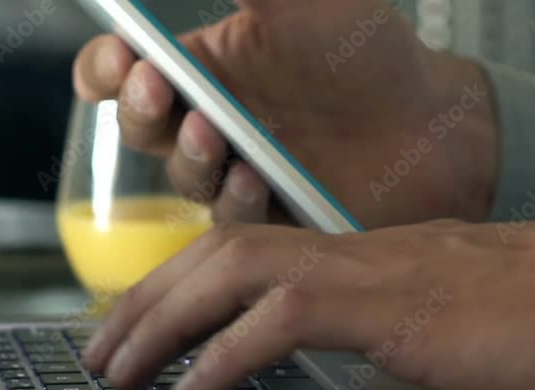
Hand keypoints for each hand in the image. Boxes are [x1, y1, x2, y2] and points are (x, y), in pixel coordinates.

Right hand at [73, 0, 498, 227]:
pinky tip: (255, 175)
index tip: (122, 54)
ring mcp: (230, 174)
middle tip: (154, 85)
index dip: (105, 66)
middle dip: (137, 107)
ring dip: (188, 156)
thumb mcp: (302, 0)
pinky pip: (230, 221)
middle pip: (137, 126)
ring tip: (213, 132)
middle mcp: (204, 122)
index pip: (119, 70)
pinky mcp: (262, 219)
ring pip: (182, 178)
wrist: (429, 118)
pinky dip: (236, 198)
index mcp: (197, 68)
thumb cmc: (363, 50)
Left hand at [83, 221, 534, 389]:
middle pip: (217, 254)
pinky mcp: (390, 303)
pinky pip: (283, 317)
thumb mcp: (435, 316)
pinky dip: (224, 353)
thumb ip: (375, 323)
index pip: (242, 253)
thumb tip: (323, 349)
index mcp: (356, 257)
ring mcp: (368, 271)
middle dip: (145, 301)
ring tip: (117, 366)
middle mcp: (351, 253)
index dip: (177, 287)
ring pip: (233, 270)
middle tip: (97, 349)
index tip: (138, 326)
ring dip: (163, 319)